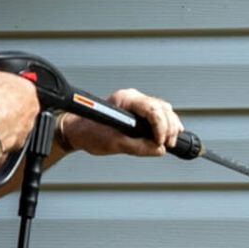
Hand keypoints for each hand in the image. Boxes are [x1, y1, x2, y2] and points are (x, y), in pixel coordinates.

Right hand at [0, 65, 39, 151]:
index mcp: (28, 88)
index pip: (16, 83)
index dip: (0, 85)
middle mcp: (32, 108)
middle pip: (17, 103)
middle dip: (3, 103)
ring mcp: (28, 126)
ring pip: (15, 121)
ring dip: (3, 119)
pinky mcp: (20, 141)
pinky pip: (10, 136)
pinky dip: (0, 133)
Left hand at [60, 89, 184, 156]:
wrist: (77, 131)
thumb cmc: (89, 132)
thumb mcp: (114, 144)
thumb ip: (139, 147)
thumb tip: (159, 150)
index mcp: (126, 100)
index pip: (153, 110)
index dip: (161, 128)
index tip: (161, 143)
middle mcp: (133, 98)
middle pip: (163, 109)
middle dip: (170, 128)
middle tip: (168, 144)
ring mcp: (136, 103)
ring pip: (164, 110)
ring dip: (171, 126)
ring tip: (169, 142)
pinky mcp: (138, 111)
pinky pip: (159, 113)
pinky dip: (166, 124)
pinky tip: (169, 134)